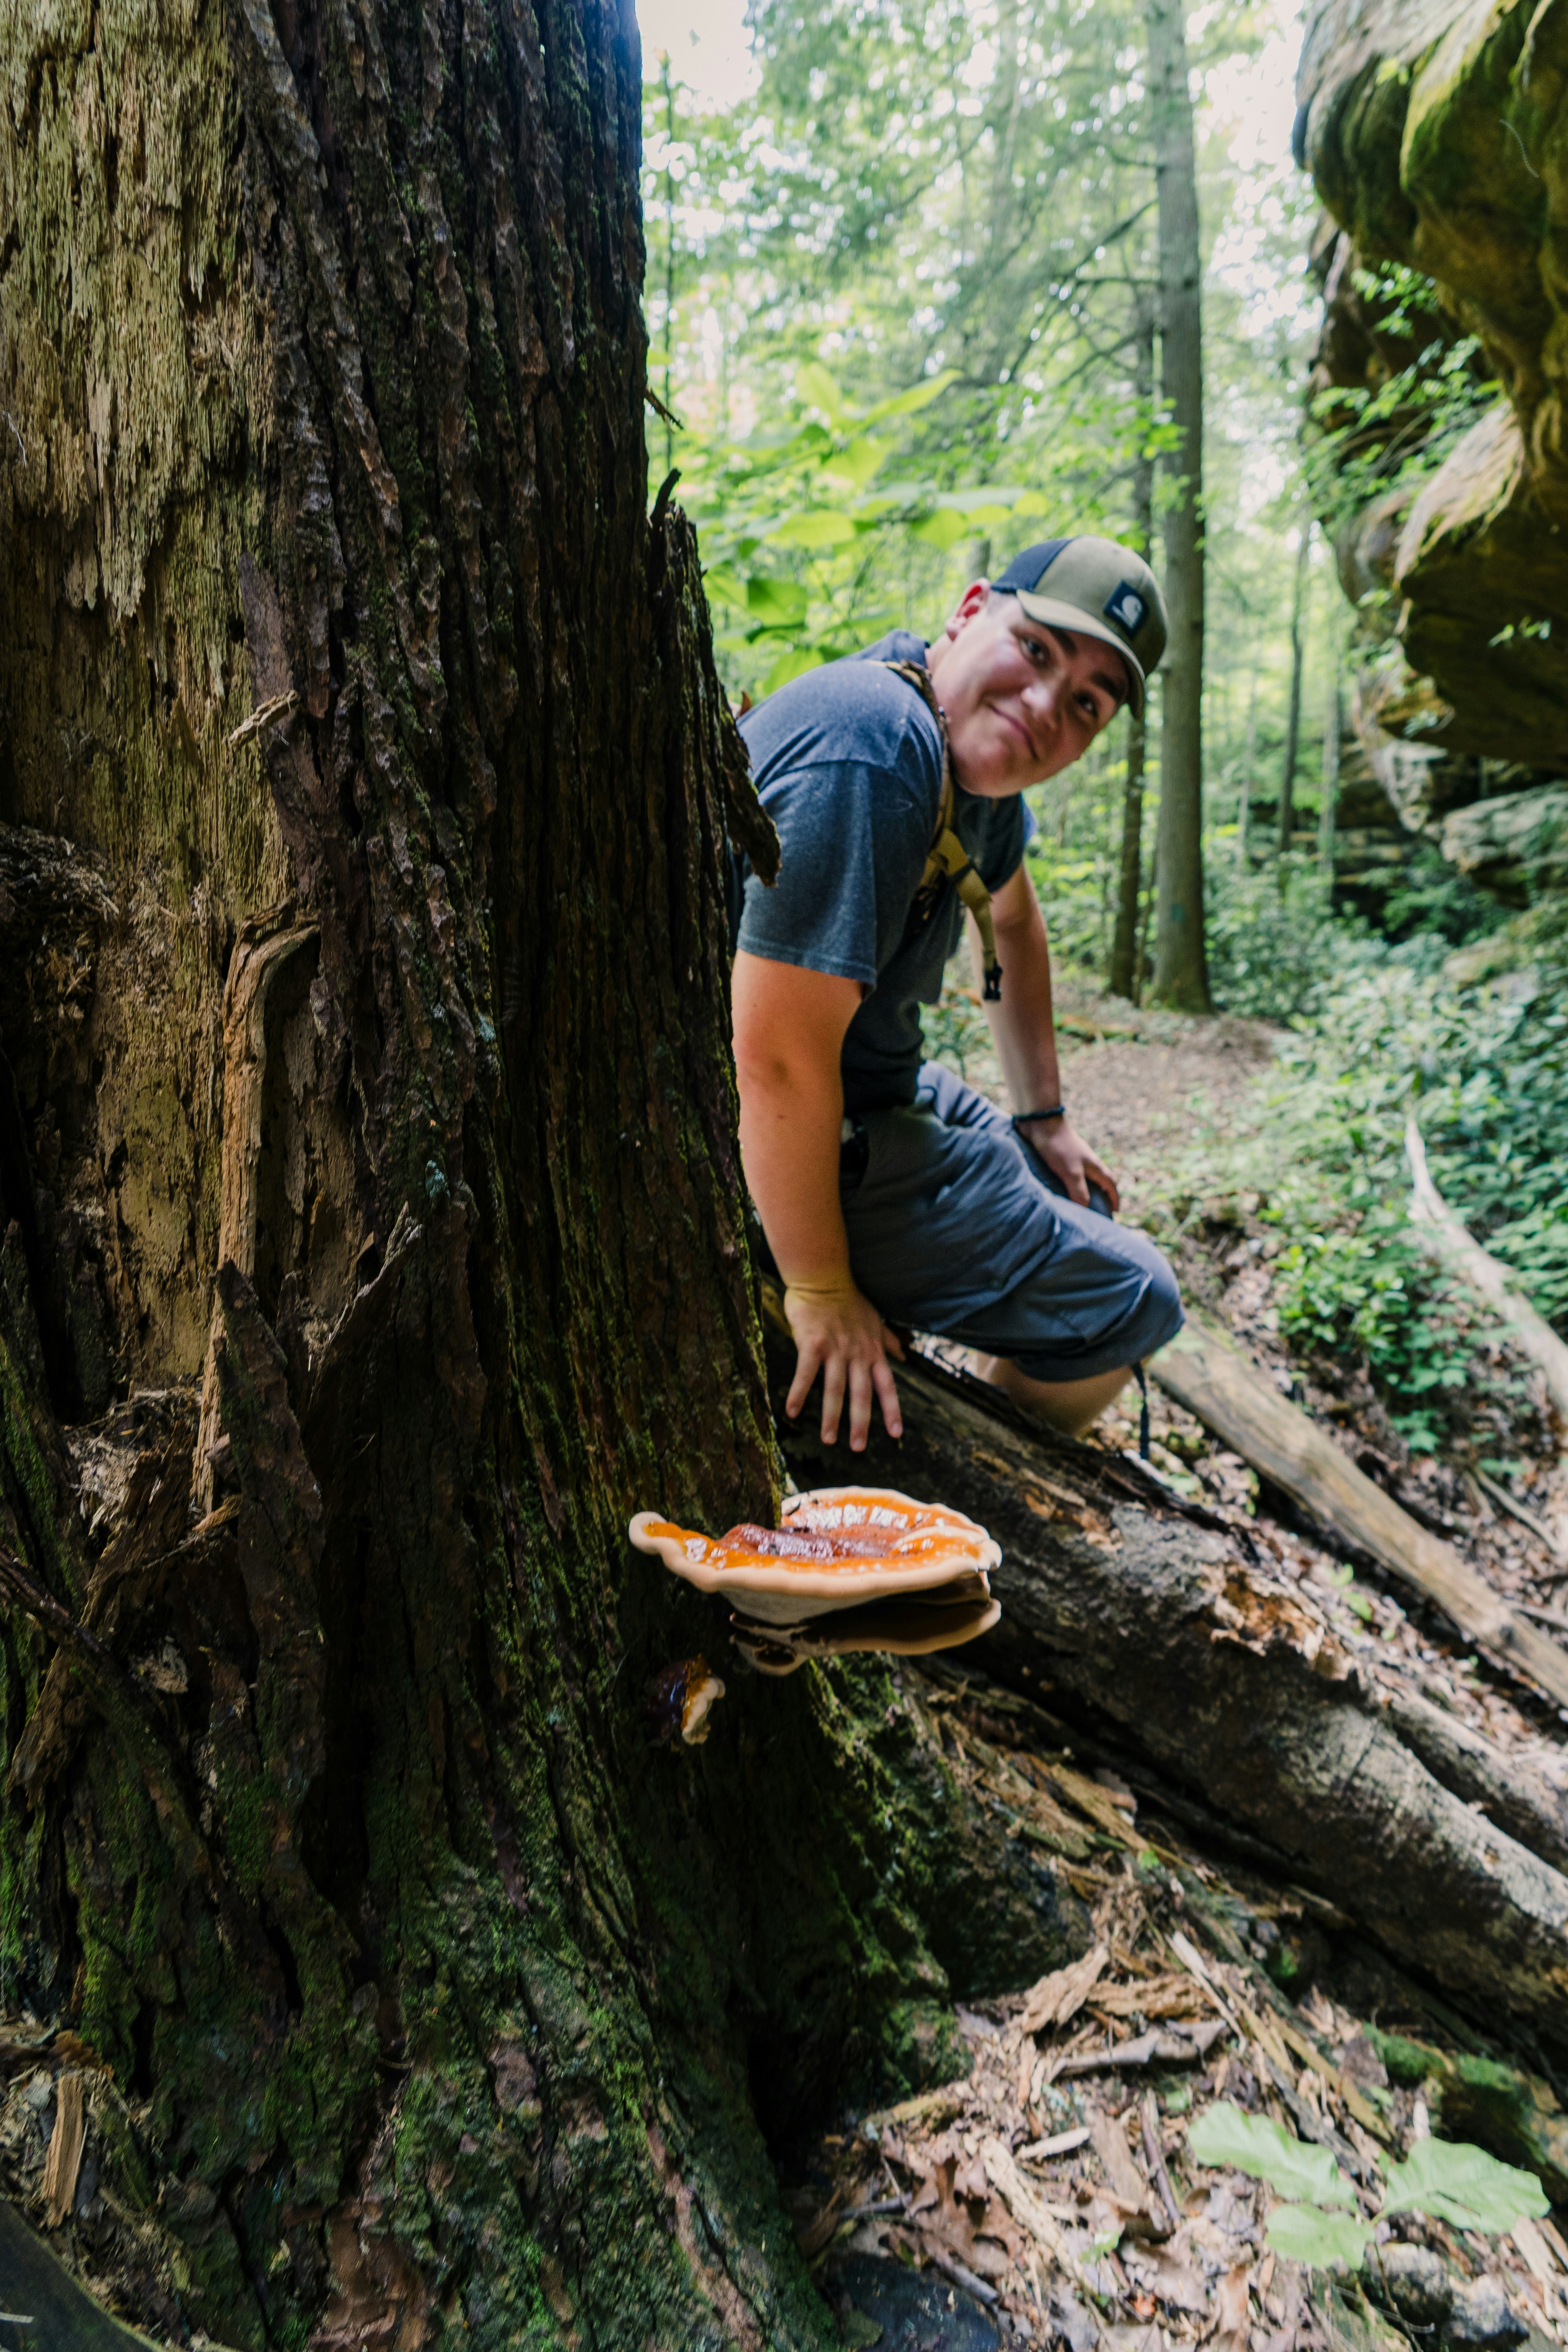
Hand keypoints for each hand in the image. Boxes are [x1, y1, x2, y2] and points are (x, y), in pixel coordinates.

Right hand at [783, 1275, 904, 1450]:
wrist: (824, 1277)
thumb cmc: (849, 1299)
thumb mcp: (875, 1320)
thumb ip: (888, 1340)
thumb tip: (905, 1355)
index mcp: (872, 1350)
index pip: (887, 1385)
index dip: (892, 1410)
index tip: (896, 1433)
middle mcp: (857, 1354)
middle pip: (861, 1394)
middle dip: (860, 1423)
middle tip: (857, 1447)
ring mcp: (835, 1350)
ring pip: (835, 1389)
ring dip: (831, 1417)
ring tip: (828, 1439)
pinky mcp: (812, 1344)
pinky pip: (805, 1373)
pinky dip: (798, 1393)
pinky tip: (791, 1411)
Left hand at [1024, 1116, 1119, 1212]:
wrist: (1040, 1121)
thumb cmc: (1059, 1146)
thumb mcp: (1071, 1172)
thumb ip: (1079, 1191)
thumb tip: (1086, 1211)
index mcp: (1094, 1165)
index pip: (1111, 1184)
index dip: (1114, 1198)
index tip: (1115, 1212)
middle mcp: (1086, 1161)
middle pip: (1099, 1180)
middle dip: (1100, 1195)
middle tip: (1095, 1210)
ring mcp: (1072, 1157)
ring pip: (1082, 1177)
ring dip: (1082, 1189)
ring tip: (1074, 1204)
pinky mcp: (1058, 1155)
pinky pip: (1066, 1173)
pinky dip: (1066, 1183)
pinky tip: (1055, 1190)